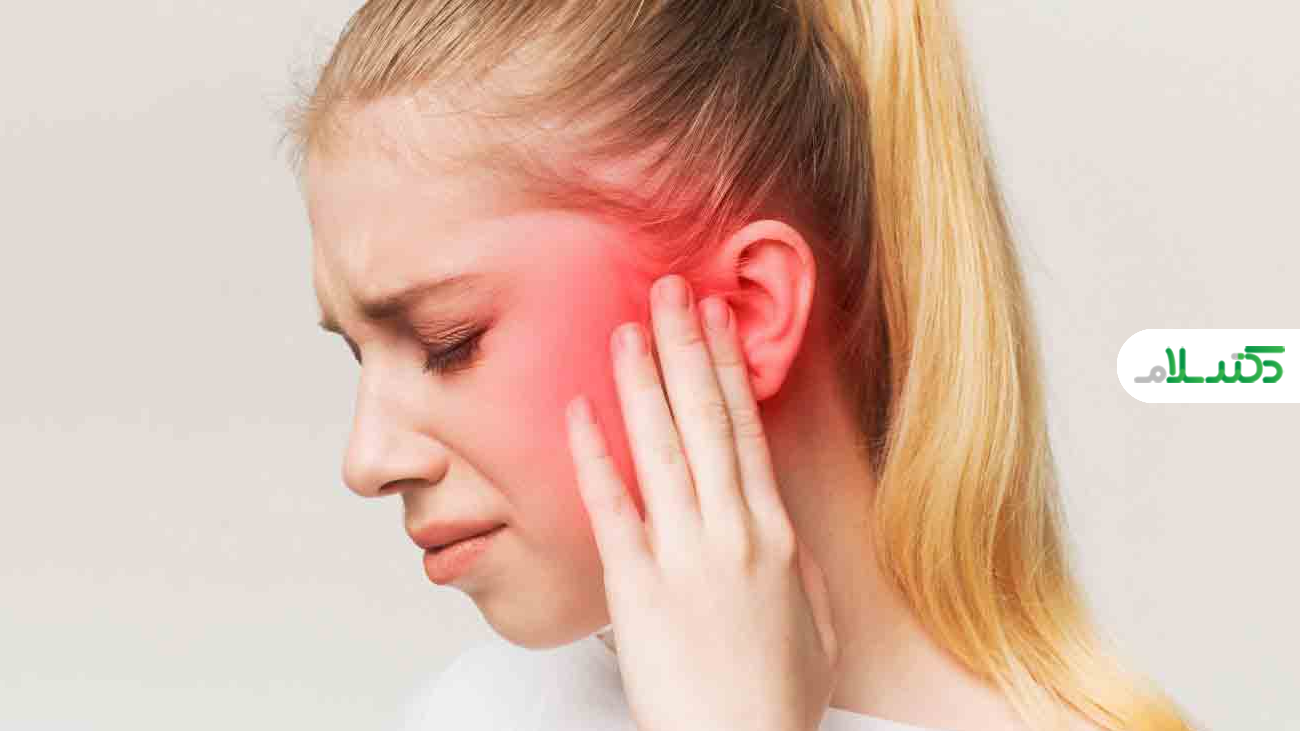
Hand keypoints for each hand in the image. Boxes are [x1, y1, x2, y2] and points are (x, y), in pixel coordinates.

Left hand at [564, 274, 838, 730]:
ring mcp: (683, 555)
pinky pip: (613, 508)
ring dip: (644, 382)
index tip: (718, 320)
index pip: (747, 430)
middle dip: (686, 349)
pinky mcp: (636, 586)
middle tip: (671, 290)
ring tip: (628, 328)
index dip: (730, 368)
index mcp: (774, 533)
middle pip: (706, 421)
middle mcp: (732, 531)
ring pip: (663, 448)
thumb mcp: (811, 621)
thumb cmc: (776, 696)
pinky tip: (581, 411)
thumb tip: (779, 521)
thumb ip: (795, 563)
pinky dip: (595, 456)